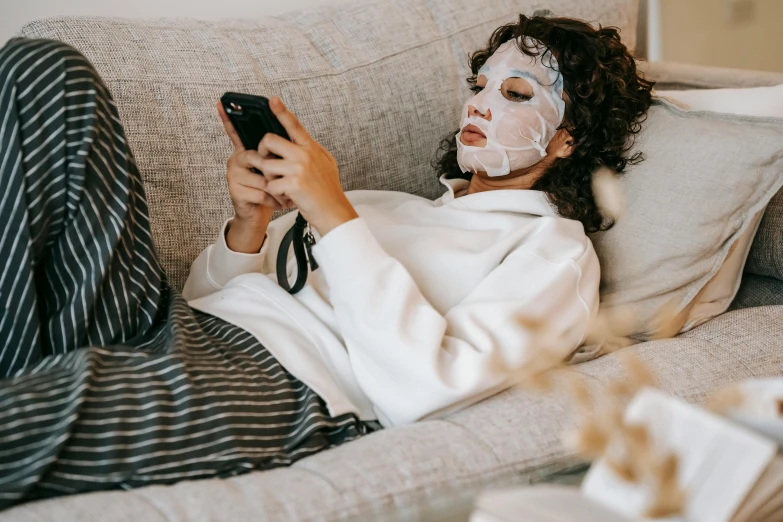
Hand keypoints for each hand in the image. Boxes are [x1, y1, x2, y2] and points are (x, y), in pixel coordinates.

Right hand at [217, 101, 291, 252]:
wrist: (261, 214)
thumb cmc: (270, 190)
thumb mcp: (273, 169)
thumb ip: (274, 153)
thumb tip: (285, 134)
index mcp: (245, 152)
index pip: (235, 133)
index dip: (228, 119)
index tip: (221, 103)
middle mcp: (236, 160)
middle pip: (258, 157)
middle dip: (276, 170)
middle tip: (287, 179)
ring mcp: (233, 175)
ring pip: (262, 176)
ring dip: (278, 188)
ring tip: (285, 194)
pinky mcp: (236, 191)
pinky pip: (262, 191)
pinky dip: (275, 199)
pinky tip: (278, 202)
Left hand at [256, 97, 357, 236]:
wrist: (335, 212)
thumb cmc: (328, 191)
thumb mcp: (325, 164)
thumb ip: (311, 151)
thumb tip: (299, 140)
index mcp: (311, 148)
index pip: (294, 125)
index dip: (281, 111)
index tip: (272, 100)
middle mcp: (305, 155)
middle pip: (269, 140)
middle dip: (261, 151)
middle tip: (265, 161)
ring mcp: (299, 169)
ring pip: (266, 164)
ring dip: (267, 177)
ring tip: (279, 185)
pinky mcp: (293, 184)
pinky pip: (270, 184)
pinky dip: (274, 193)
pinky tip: (285, 197)